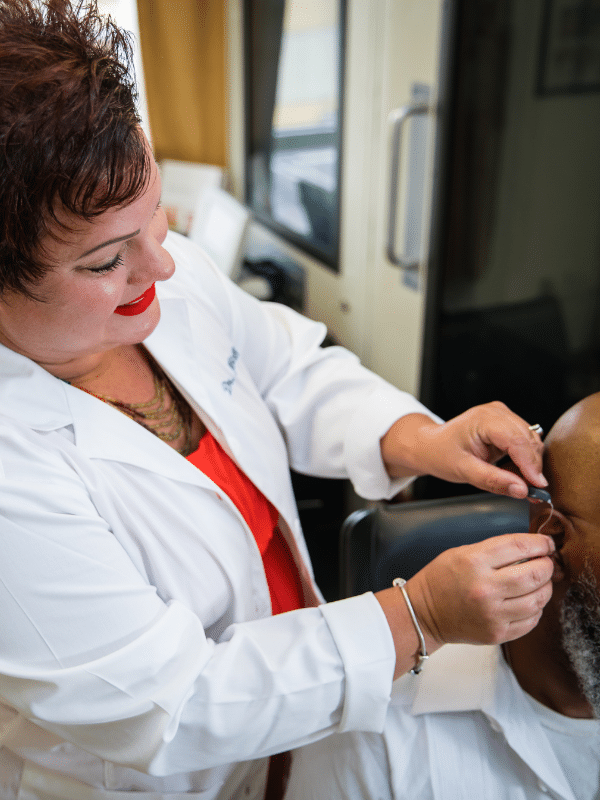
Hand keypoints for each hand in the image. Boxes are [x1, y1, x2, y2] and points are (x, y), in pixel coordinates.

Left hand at [380, 402, 546, 497]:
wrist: (432, 445)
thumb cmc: (442, 454)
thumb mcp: (464, 471)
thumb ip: (493, 481)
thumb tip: (522, 490)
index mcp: (484, 419)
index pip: (517, 441)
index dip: (530, 464)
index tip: (539, 485)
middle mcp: (497, 412)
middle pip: (528, 440)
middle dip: (532, 467)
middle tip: (531, 491)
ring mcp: (503, 415)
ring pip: (531, 441)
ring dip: (530, 464)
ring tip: (517, 482)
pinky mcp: (507, 423)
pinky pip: (526, 442)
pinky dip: (525, 459)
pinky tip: (514, 471)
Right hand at [407, 532, 554, 647]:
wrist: (423, 613)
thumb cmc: (442, 578)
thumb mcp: (462, 552)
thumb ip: (496, 550)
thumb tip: (531, 549)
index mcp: (474, 562)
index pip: (520, 546)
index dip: (540, 543)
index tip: (546, 544)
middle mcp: (485, 588)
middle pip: (535, 574)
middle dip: (547, 565)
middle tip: (546, 562)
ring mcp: (492, 614)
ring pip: (538, 599)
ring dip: (545, 588)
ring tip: (539, 582)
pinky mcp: (497, 633)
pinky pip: (531, 620)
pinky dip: (536, 609)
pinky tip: (528, 601)